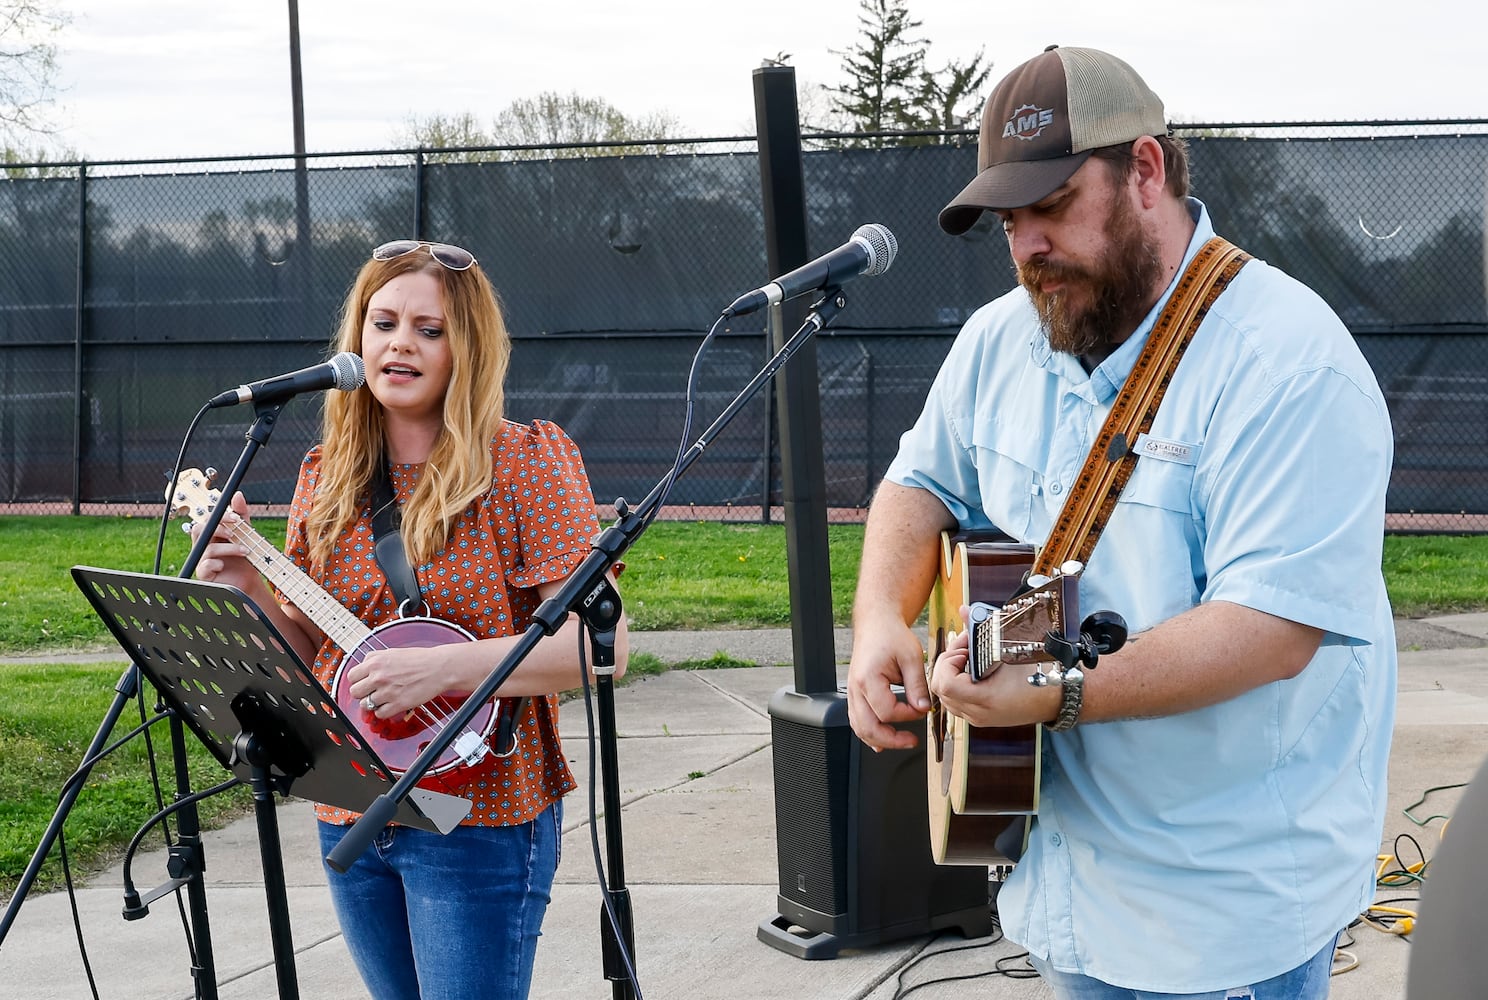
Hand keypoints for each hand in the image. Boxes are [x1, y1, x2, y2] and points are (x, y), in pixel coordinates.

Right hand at [190, 491, 259, 592]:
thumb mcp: (247, 534)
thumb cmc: (245, 558)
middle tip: (235, 533)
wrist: (250, 581)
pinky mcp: (204, 574)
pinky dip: (216, 564)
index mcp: (213, 535)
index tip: (236, 518)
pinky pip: (204, 566)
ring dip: (229, 548)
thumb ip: (242, 516)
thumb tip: (237, 495)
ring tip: (245, 551)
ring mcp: (202, 560)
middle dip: (218, 529)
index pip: (209, 520)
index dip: (220, 516)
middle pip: (199, 529)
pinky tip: (225, 565)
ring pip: (207, 548)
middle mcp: (204, 546)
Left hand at [344, 645, 457, 718]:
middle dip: (362, 693)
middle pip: (355, 692)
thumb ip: (374, 659)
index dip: (357, 680)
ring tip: (384, 697)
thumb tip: (362, 668)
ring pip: (366, 705)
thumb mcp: (392, 652)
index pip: (351, 676)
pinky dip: (384, 711)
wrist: (439, 667)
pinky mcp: (398, 704)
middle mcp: (379, 677)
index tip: (363, 682)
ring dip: (373, 703)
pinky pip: (380, 714)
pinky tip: (391, 704)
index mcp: (376, 662)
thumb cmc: (420, 659)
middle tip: (372, 691)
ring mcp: (387, 691)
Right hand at [845, 620, 930, 751]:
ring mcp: (852, 692)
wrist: (876, 624)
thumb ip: (917, 685)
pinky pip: (857, 720)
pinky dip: (869, 732)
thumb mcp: (912, 657)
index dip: (907, 716)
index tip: (922, 709)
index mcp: (868, 679)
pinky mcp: (855, 694)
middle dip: (892, 739)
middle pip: (868, 727)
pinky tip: (882, 739)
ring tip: (900, 742)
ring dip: (879, 739)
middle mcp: (855, 688)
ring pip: (859, 728)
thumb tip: (923, 708)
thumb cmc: (891, 635)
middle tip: (911, 741)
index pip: (887, 712)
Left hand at [930, 611, 1059, 728]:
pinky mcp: (982, 717)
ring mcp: (979, 718)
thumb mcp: (1009, 648)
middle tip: (964, 646)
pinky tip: (972, 668)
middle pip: (940, 689)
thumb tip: (963, 610)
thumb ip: (981, 630)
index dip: (948, 661)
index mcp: (985, 700)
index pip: (945, 684)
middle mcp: (978, 713)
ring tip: (969, 655)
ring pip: (946, 697)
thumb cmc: (1040, 674)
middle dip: (947, 663)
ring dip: (950, 672)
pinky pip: (956, 702)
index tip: (965, 647)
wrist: (1059, 697)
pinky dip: (957, 683)